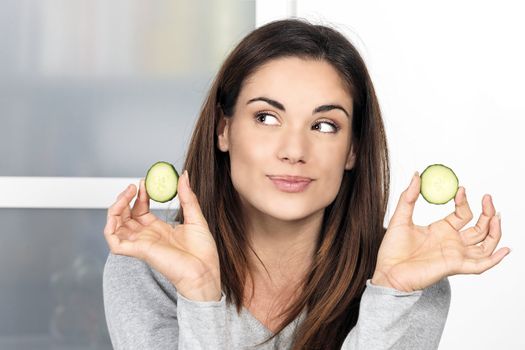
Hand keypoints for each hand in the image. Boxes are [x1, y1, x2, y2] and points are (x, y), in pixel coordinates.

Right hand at [103, 170, 220, 300]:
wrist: (205, 273)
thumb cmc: (203, 253)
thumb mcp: (196, 218)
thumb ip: (188, 197)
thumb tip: (183, 175)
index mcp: (159, 230)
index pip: (140, 210)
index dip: (140, 195)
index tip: (145, 181)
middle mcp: (146, 237)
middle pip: (125, 215)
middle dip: (126, 198)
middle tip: (135, 185)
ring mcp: (140, 244)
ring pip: (115, 225)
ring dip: (116, 207)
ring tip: (128, 193)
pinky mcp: (138, 252)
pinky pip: (114, 242)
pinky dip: (110, 226)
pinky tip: (118, 212)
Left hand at [372, 172, 510, 291]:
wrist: (387, 271)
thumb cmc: (392, 249)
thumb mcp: (400, 218)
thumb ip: (408, 197)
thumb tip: (416, 175)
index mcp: (441, 230)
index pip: (463, 214)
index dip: (464, 201)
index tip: (461, 188)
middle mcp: (452, 242)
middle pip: (480, 228)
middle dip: (487, 213)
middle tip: (488, 198)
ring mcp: (455, 255)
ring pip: (485, 245)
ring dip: (495, 231)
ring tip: (497, 216)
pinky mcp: (454, 266)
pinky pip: (480, 265)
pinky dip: (495, 259)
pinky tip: (504, 249)